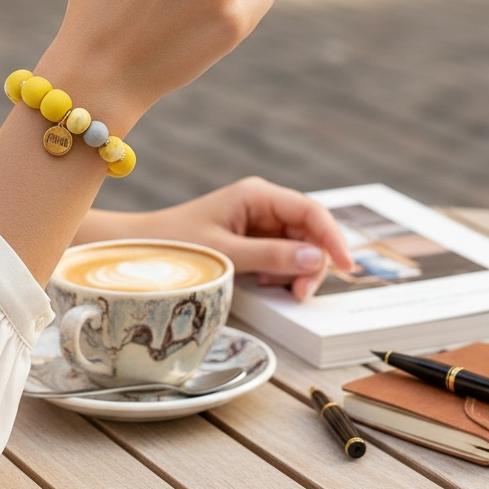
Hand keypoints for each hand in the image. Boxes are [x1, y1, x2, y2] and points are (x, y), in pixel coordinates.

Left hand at [82, 177, 354, 300]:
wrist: (140, 248)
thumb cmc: (177, 245)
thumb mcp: (227, 253)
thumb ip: (272, 255)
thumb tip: (317, 258)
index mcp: (258, 195)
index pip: (311, 212)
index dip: (334, 238)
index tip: (348, 268)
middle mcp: (263, 203)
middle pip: (310, 231)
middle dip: (313, 262)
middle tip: (300, 294)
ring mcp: (258, 220)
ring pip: (300, 245)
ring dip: (297, 270)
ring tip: (276, 286)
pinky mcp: (252, 237)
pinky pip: (282, 254)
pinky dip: (282, 271)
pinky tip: (265, 280)